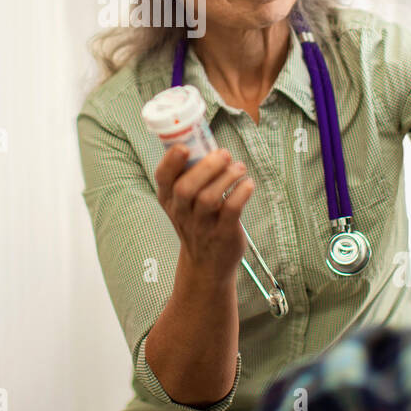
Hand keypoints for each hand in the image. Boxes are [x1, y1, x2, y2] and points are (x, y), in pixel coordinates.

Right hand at [153, 145, 253, 281]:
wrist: (207, 265)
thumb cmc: (198, 223)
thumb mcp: (184, 203)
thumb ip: (191, 177)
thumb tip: (211, 145)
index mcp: (169, 200)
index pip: (162, 178)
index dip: (171, 161)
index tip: (184, 147)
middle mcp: (181, 213)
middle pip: (186, 188)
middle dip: (206, 167)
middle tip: (224, 154)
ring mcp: (202, 226)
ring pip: (209, 198)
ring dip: (227, 177)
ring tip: (240, 168)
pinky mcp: (223, 234)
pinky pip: (231, 210)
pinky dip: (241, 193)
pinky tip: (247, 184)